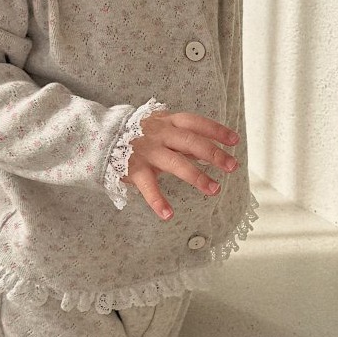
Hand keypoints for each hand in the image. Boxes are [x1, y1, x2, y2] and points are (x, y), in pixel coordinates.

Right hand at [124, 109, 239, 220]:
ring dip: (196, 176)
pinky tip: (168, 214)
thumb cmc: (141, 134)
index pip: (197, 123)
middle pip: (191, 142)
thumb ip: (184, 139)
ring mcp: (148, 151)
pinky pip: (148, 186)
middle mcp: (160, 134)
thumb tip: (211, 149)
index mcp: (169, 122)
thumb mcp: (163, 128)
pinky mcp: (135, 168)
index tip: (234, 141)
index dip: (216, 131)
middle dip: (214, 154)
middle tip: (232, 166)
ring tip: (214, 189)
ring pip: (175, 163)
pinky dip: (157, 201)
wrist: (103, 136)